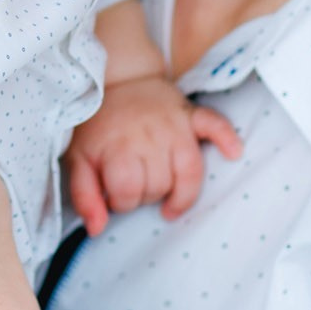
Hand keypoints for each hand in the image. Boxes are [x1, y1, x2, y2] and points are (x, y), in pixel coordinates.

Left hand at [65, 74, 240, 234]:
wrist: (116, 79)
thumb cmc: (97, 125)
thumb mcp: (77, 158)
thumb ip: (84, 196)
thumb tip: (97, 230)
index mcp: (118, 146)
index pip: (128, 192)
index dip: (121, 202)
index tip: (116, 195)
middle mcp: (148, 136)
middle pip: (159, 185)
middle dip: (147, 196)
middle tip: (138, 188)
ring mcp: (173, 124)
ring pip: (189, 170)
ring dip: (181, 191)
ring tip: (170, 199)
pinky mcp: (191, 114)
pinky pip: (215, 124)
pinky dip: (226, 138)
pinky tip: (233, 152)